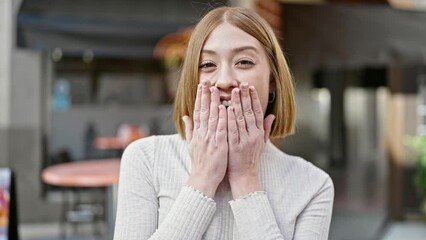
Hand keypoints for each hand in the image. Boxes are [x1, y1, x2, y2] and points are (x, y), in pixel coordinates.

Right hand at [183, 82, 227, 197]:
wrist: (203, 178)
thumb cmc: (200, 162)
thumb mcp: (191, 144)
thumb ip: (189, 129)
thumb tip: (185, 116)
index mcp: (198, 132)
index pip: (198, 111)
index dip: (200, 97)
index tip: (201, 86)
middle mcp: (202, 133)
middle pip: (203, 110)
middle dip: (205, 95)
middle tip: (206, 81)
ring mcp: (210, 138)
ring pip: (211, 117)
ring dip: (213, 102)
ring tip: (214, 89)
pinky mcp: (218, 144)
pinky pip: (219, 128)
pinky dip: (220, 118)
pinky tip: (222, 108)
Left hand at [227, 83, 274, 197]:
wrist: (244, 176)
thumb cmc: (250, 158)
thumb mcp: (261, 143)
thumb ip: (266, 128)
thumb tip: (272, 116)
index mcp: (258, 133)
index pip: (257, 112)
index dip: (254, 99)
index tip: (250, 87)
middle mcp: (253, 135)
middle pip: (249, 112)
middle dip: (246, 97)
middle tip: (242, 84)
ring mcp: (244, 140)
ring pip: (241, 119)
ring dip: (237, 104)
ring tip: (234, 91)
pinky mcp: (234, 146)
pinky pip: (232, 130)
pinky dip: (229, 118)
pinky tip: (226, 108)